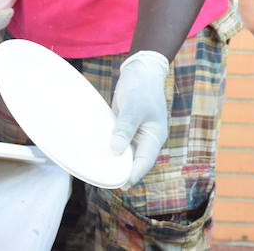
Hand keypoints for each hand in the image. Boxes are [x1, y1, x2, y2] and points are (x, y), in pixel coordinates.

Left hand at [110, 51, 169, 187]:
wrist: (141, 70)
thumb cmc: (141, 87)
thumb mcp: (133, 107)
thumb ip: (124, 128)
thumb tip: (116, 150)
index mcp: (155, 137)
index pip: (144, 162)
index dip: (133, 174)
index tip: (120, 184)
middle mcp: (147, 139)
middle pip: (135, 161)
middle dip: (122, 171)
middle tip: (105, 180)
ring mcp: (137, 134)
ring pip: (126, 154)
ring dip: (115, 161)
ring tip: (100, 171)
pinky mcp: (127, 129)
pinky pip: (120, 144)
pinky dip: (111, 149)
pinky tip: (98, 153)